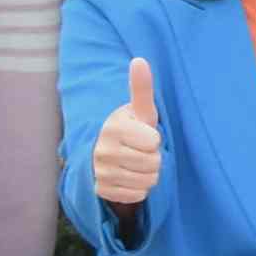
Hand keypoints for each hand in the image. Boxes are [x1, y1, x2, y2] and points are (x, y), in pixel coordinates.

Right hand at [92, 57, 161, 208]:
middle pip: (153, 163)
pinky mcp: (102, 190)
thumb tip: (139, 60)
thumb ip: (142, 88)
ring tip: (138, 163)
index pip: (153, 142)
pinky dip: (139, 188)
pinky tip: (131, 177)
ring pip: (147, 181)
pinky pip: (137, 195)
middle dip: (154, 158)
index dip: (155, 139)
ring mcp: (100, 172)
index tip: (144, 135)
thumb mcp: (141, 110)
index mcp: (113, 127)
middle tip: (142, 151)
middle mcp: (102, 150)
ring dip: (149, 174)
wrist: (109, 153)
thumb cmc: (133, 128)